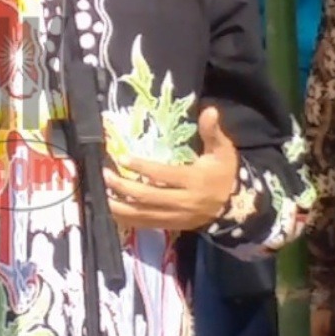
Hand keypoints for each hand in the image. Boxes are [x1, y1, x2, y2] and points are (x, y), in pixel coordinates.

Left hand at [105, 107, 240, 230]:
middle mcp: (184, 201)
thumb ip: (212, 132)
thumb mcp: (222, 151)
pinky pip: (145, 224)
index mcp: (195, 181)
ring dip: (120, 206)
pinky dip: (127, 219)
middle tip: (105, 175)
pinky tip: (111, 211)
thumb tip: (210, 110)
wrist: (234, 207)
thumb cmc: (223, 173)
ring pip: (144, 214)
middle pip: (150, 197)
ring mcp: (176, 216)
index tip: (123, 158)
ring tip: (100, 194)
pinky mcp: (170, 225)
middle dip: (125, 187)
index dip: (143, 167)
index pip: (165, 175)